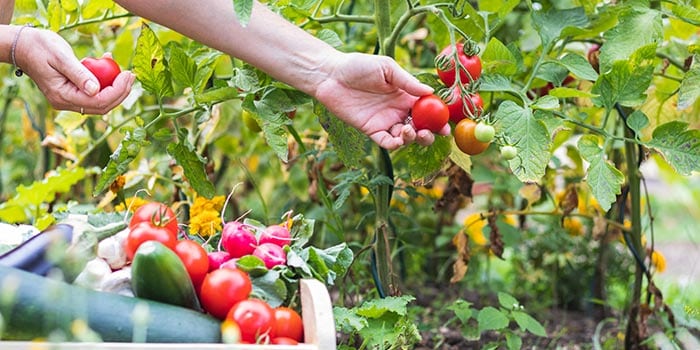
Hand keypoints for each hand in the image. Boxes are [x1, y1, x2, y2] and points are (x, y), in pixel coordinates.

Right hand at [14, 27, 133, 114]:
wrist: (23, 46)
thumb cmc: (40, 47)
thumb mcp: (61, 57)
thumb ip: (79, 74)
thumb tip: (96, 90)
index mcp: (62, 96)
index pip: (98, 102)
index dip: (117, 91)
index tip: (128, 75)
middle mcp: (66, 102)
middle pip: (102, 106)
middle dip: (120, 92)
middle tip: (131, 75)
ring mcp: (69, 99)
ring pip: (100, 101)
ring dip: (115, 88)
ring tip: (123, 70)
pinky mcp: (72, 93)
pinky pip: (94, 92)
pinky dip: (105, 82)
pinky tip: (107, 64)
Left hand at [313, 53, 450, 149]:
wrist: (331, 75)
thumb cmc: (359, 66)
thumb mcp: (387, 68)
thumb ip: (407, 82)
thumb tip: (430, 92)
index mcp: (406, 95)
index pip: (428, 110)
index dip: (438, 118)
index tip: (446, 124)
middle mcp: (398, 110)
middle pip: (420, 127)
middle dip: (429, 134)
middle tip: (430, 133)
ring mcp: (385, 122)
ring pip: (405, 138)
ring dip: (412, 138)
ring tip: (409, 130)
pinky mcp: (371, 130)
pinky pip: (386, 143)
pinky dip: (395, 144)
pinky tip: (399, 138)